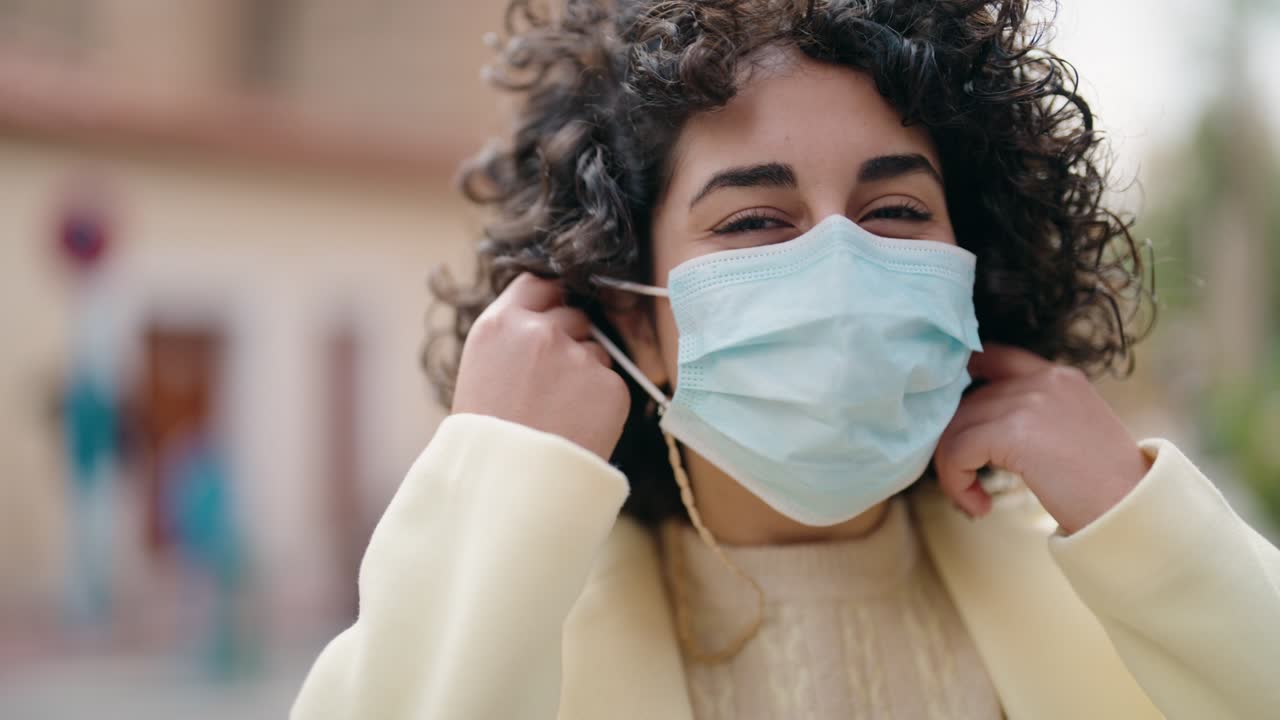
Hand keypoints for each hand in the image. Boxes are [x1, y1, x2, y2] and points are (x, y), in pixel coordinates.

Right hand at [452, 273, 629, 459]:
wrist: (509, 489)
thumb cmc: (488, 437)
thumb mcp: (482, 370)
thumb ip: (514, 336)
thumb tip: (551, 314)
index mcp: (500, 325)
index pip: (538, 283)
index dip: (550, 300)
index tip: (554, 314)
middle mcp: (539, 332)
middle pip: (573, 315)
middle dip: (570, 339)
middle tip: (551, 384)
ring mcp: (578, 357)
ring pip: (596, 350)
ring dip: (586, 371)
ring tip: (559, 413)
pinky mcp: (610, 386)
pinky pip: (611, 382)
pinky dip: (601, 402)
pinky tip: (577, 427)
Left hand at [933, 343, 1152, 534]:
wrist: (1134, 510)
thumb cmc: (1107, 485)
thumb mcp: (1073, 431)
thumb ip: (1032, 416)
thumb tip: (979, 428)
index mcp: (1058, 375)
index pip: (992, 357)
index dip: (962, 383)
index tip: (953, 419)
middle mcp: (1043, 378)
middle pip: (966, 400)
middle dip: (955, 441)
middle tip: (964, 479)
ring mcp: (1029, 401)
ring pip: (956, 427)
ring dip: (953, 467)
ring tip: (972, 498)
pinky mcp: (1015, 432)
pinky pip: (958, 451)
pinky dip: (956, 481)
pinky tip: (980, 505)